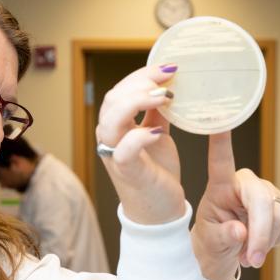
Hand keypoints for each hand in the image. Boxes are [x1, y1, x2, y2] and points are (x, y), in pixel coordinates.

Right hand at [95, 65, 184, 224]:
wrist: (160, 210)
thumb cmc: (156, 172)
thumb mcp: (158, 134)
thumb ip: (157, 113)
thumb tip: (167, 86)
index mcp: (116, 125)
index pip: (121, 91)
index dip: (142, 75)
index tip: (169, 68)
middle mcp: (110, 138)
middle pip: (113, 100)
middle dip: (140, 83)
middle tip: (168, 78)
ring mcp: (115, 155)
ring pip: (111, 120)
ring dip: (137, 102)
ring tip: (164, 97)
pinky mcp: (127, 172)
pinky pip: (124, 150)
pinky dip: (140, 137)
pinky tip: (158, 131)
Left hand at [192, 132, 279, 279]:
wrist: (223, 256)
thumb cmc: (211, 243)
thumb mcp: (209, 243)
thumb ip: (223, 236)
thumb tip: (240, 231)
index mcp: (221, 186)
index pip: (221, 160)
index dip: (221, 139)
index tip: (218, 116)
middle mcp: (246, 183)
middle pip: (262, 199)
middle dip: (260, 233)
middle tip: (251, 260)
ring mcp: (267, 192)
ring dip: (266, 241)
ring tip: (248, 254)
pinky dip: (278, 240)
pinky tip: (263, 245)